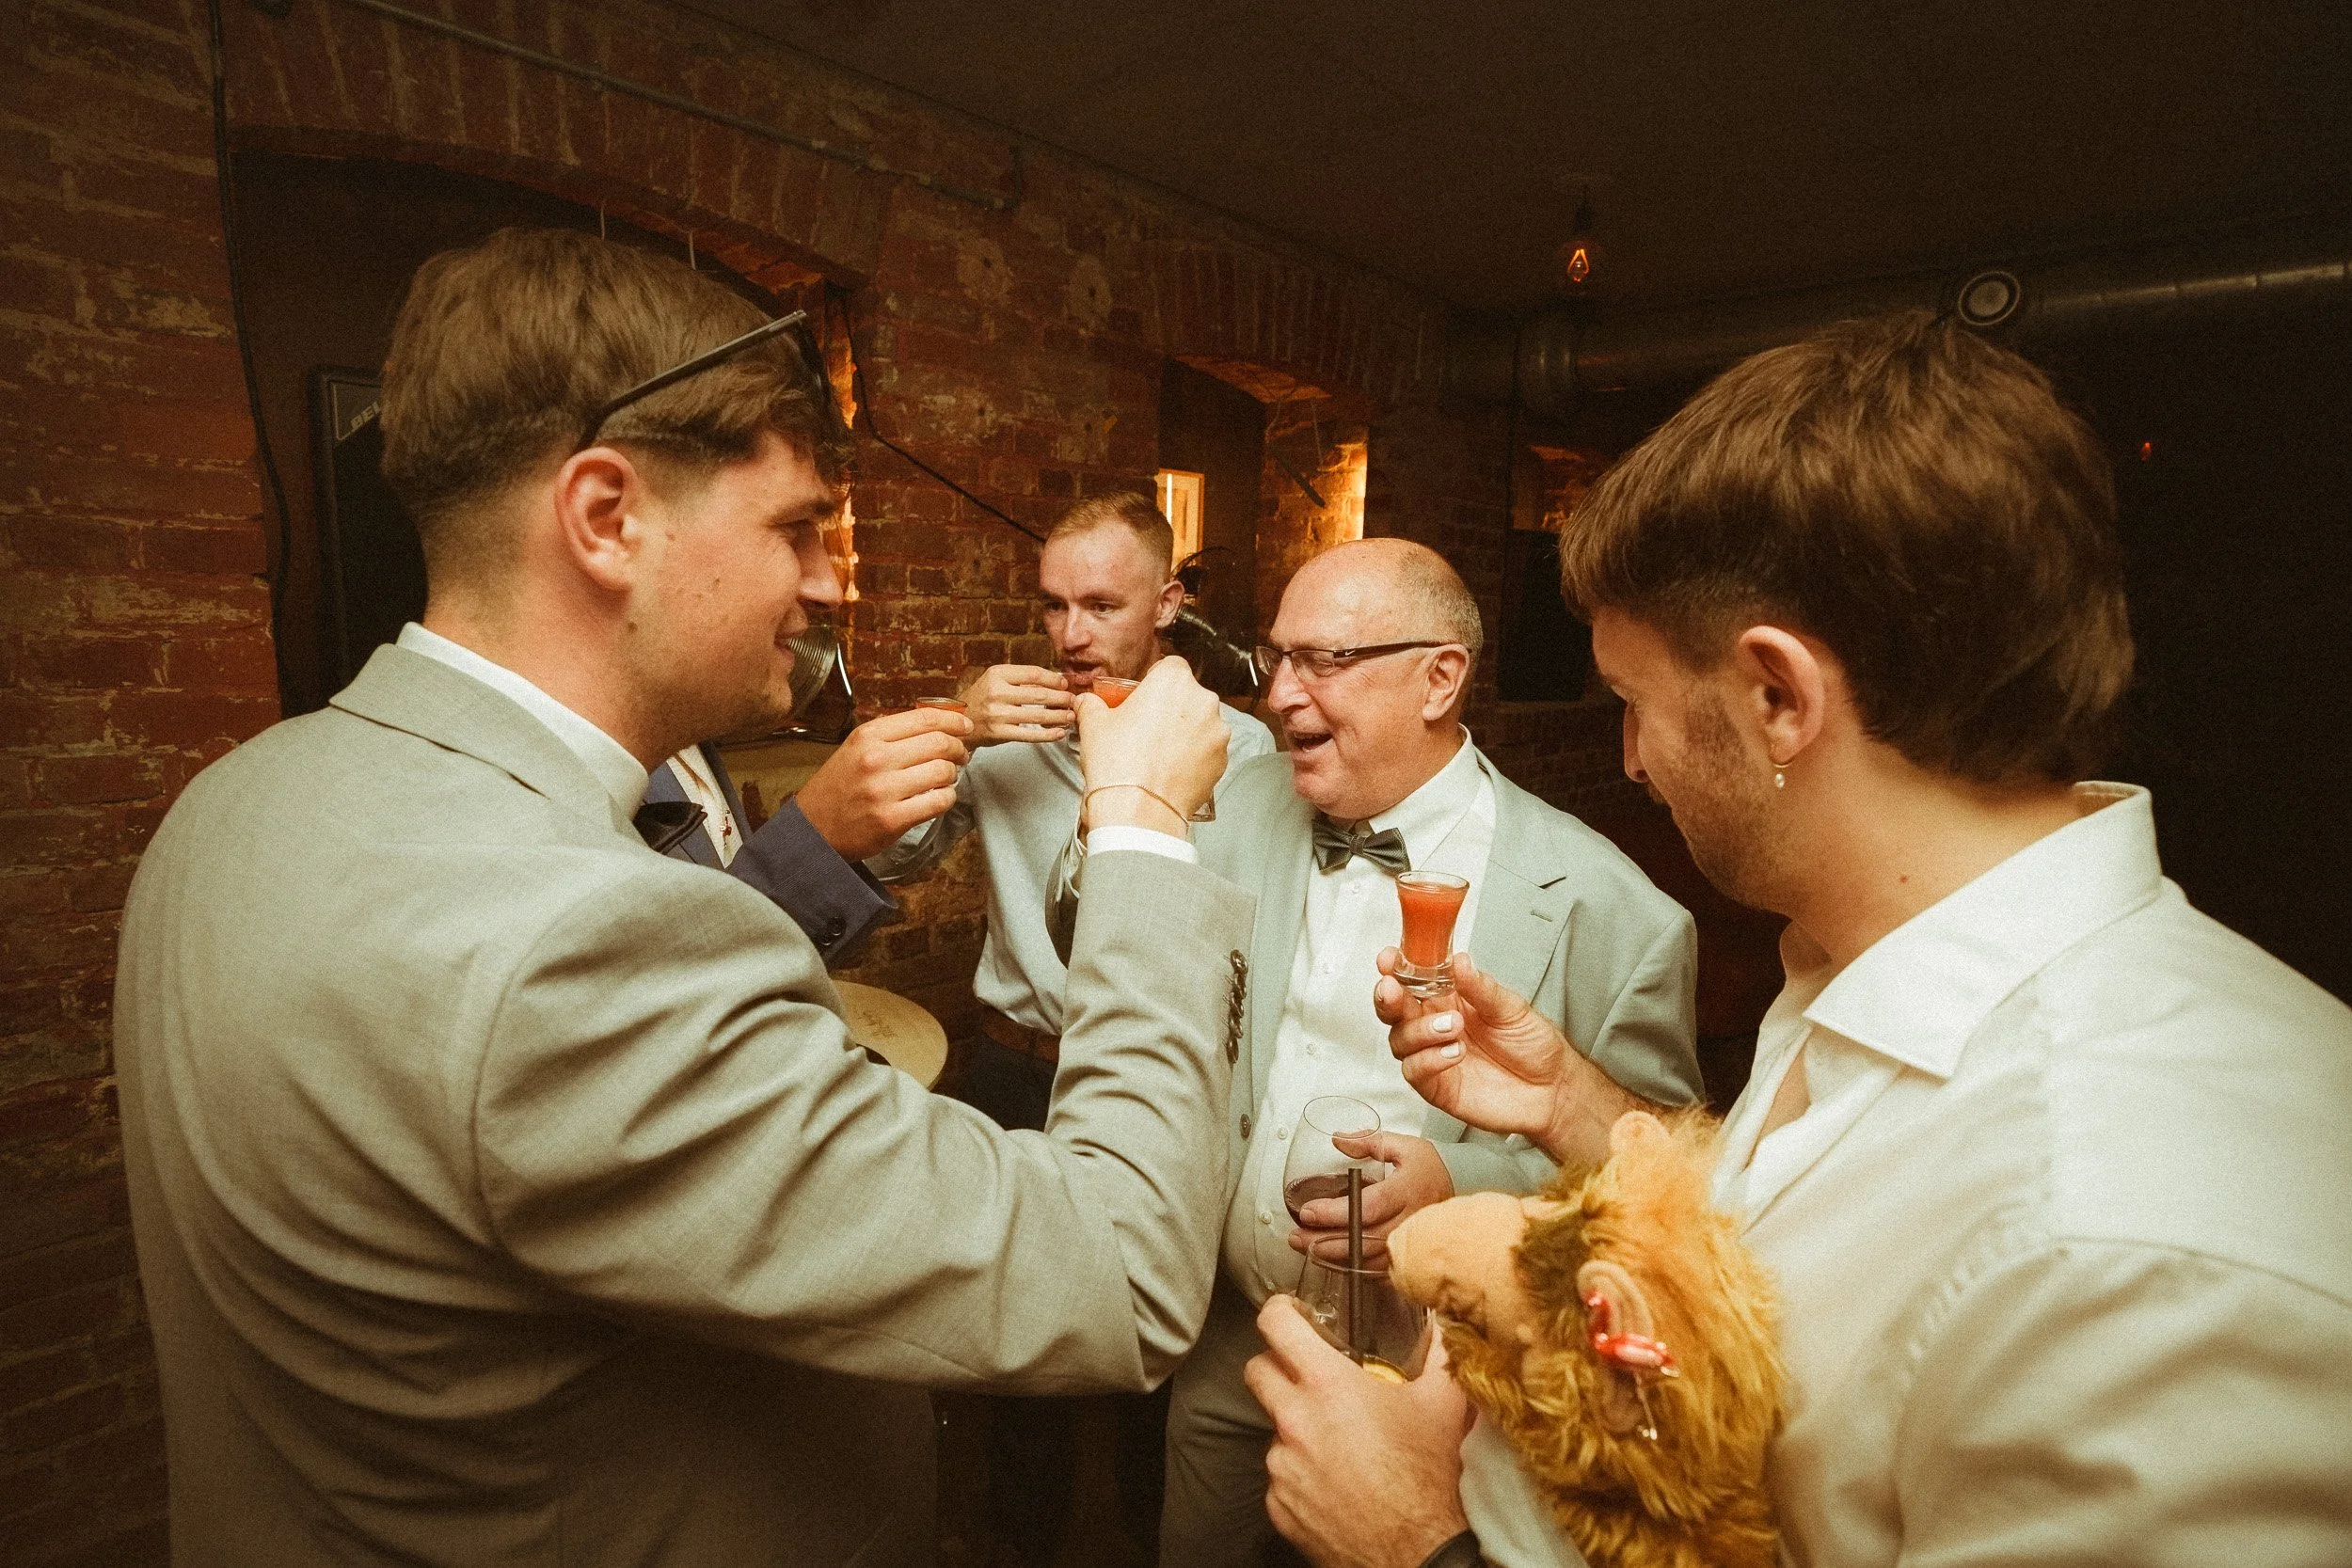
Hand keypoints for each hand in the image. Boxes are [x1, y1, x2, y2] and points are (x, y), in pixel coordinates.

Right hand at [792, 706, 970, 860]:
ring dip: (952, 775)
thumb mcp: (855, 748)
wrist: (812, 829)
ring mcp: (883, 790)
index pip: (925, 718)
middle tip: (961, 755)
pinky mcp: (892, 819)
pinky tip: (939, 798)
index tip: (965, 726)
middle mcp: (876, 758)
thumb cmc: (839, 787)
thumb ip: (891, 735)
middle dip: (958, 749)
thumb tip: (937, 724)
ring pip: (943, 772)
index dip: (953, 720)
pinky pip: (938, 802)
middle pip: (940, 743)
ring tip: (945, 779)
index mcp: (868, 735)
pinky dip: (947, 799)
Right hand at [958, 664, 1075, 743]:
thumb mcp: (996, 680)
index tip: (1064, 683)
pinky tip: (1059, 733)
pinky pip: (1029, 735)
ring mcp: (998, 714)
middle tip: (1073, 701)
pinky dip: (1047, 735)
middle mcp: (997, 693)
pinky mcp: (999, 733)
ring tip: (1071, 716)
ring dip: (1058, 717)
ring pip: (1037, 716)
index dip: (1053, 679)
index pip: (1033, 674)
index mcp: (997, 674)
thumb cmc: (983, 698)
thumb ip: (1021, 679)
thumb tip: (1055, 681)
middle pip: (1039, 695)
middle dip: (1061, 699)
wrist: (959, 719)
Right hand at [1078, 657, 1227, 834]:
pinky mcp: (1223, 759)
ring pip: (1200, 722)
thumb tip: (1086, 701)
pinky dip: (1195, 755)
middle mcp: (1203, 700)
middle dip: (1171, 707)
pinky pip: (1208, 749)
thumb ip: (1091, 703)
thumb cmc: (1117, 762)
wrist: (1138, 810)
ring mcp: (1217, 731)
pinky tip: (1172, 768)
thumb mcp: (1093, 724)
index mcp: (1173, 680)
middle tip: (1148, 728)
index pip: (1169, 666)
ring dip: (1186, 731)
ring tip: (1160, 753)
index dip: (1155, 681)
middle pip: (1187, 695)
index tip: (1144, 698)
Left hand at [1245, 1295, 1472, 1567]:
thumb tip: (1446, 1323)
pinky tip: (1333, 1480)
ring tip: (1336, 1442)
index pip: (1277, 1325)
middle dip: (1277, 1367)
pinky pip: (1279, 1476)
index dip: (1279, 1311)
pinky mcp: (1278, 1504)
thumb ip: (1442, 1354)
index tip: (1289, 1315)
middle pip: (1257, 1371)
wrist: (1414, 1553)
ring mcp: (1281, 1465)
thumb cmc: (1425, 1477)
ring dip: (1295, 1427)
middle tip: (1307, 1376)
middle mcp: (1294, 1420)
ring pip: (1272, 1428)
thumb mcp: (1442, 1405)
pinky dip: (1299, 1473)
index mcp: (1327, 1385)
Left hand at [1290, 1132, 1453, 1269]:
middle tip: (1296, 1238)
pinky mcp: (1412, 1258)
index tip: (1308, 1212)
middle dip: (1324, 1241)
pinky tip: (1334, 1261)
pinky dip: (1355, 1268)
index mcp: (1406, 1190)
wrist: (1463, 1188)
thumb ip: (1368, 1142)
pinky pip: (1381, 1271)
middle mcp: (1410, 1221)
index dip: (1336, 1213)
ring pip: (1369, 1260)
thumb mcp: (1402, 1145)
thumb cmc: (1430, 1166)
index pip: (1368, 1207)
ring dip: (1335, 1257)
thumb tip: (1338, 1140)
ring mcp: (1413, 1244)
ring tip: (1307, 1249)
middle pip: (1363, 1239)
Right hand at [1375, 949, 1635, 1168]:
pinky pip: (1414, 1071)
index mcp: (1449, 998)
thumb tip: (1459, 961)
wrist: (1553, 1090)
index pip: (1413, 978)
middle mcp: (1434, 1024)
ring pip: (1399, 1040)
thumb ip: (1481, 988)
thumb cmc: (1534, 1045)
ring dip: (1419, 1030)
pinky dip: (1428, 1059)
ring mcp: (1432, 1055)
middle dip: (1388, 997)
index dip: (1396, 967)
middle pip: (1393, 1009)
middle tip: (1394, 990)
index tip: (1389, 958)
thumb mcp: (1512, 1008)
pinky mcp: (1437, 1086)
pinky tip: (1454, 1053)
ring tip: (1453, 1026)